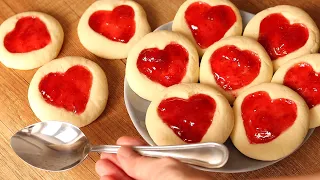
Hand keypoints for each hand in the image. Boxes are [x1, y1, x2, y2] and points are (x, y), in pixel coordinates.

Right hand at [95, 136, 212, 179]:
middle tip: (105, 156)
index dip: (133, 149)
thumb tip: (125, 151)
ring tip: (103, 167)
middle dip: (119, 162)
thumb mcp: (164, 169)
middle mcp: (163, 178)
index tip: (119, 144)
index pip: (149, 156)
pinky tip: (108, 179)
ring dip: (115, 174)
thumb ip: (142, 162)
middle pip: (137, 169)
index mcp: (172, 167)